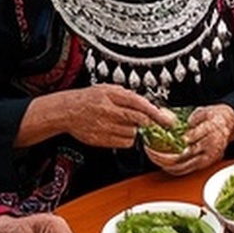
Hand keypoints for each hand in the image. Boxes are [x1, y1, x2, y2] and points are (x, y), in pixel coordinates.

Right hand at [37, 85, 166, 150]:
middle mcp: (107, 110)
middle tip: (149, 122)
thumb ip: (127, 96)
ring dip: (134, 130)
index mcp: (110, 95)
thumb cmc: (88, 99)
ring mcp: (104, 126)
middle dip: (147, 123)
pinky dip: (126, 139)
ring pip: (132, 133)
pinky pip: (124, 143)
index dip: (155, 113)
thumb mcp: (107, 89)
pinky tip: (119, 132)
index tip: (166, 120)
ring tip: (123, 123)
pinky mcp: (101, 139)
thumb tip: (149, 105)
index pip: (138, 104)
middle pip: (137, 120)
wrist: (66, 111)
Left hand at [148, 104, 233, 174]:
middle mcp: (210, 146)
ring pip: (185, 166)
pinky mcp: (204, 165)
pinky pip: (187, 170)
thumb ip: (192, 118)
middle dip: (166, 155)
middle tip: (152, 150)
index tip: (163, 139)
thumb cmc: (214, 117)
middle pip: (186, 154)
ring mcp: (208, 158)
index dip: (175, 141)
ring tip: (154, 158)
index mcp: (211, 130)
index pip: (193, 137)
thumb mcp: (203, 111)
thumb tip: (174, 120)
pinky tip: (164, 165)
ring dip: (167, 164)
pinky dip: (174, 169)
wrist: (228, 124)